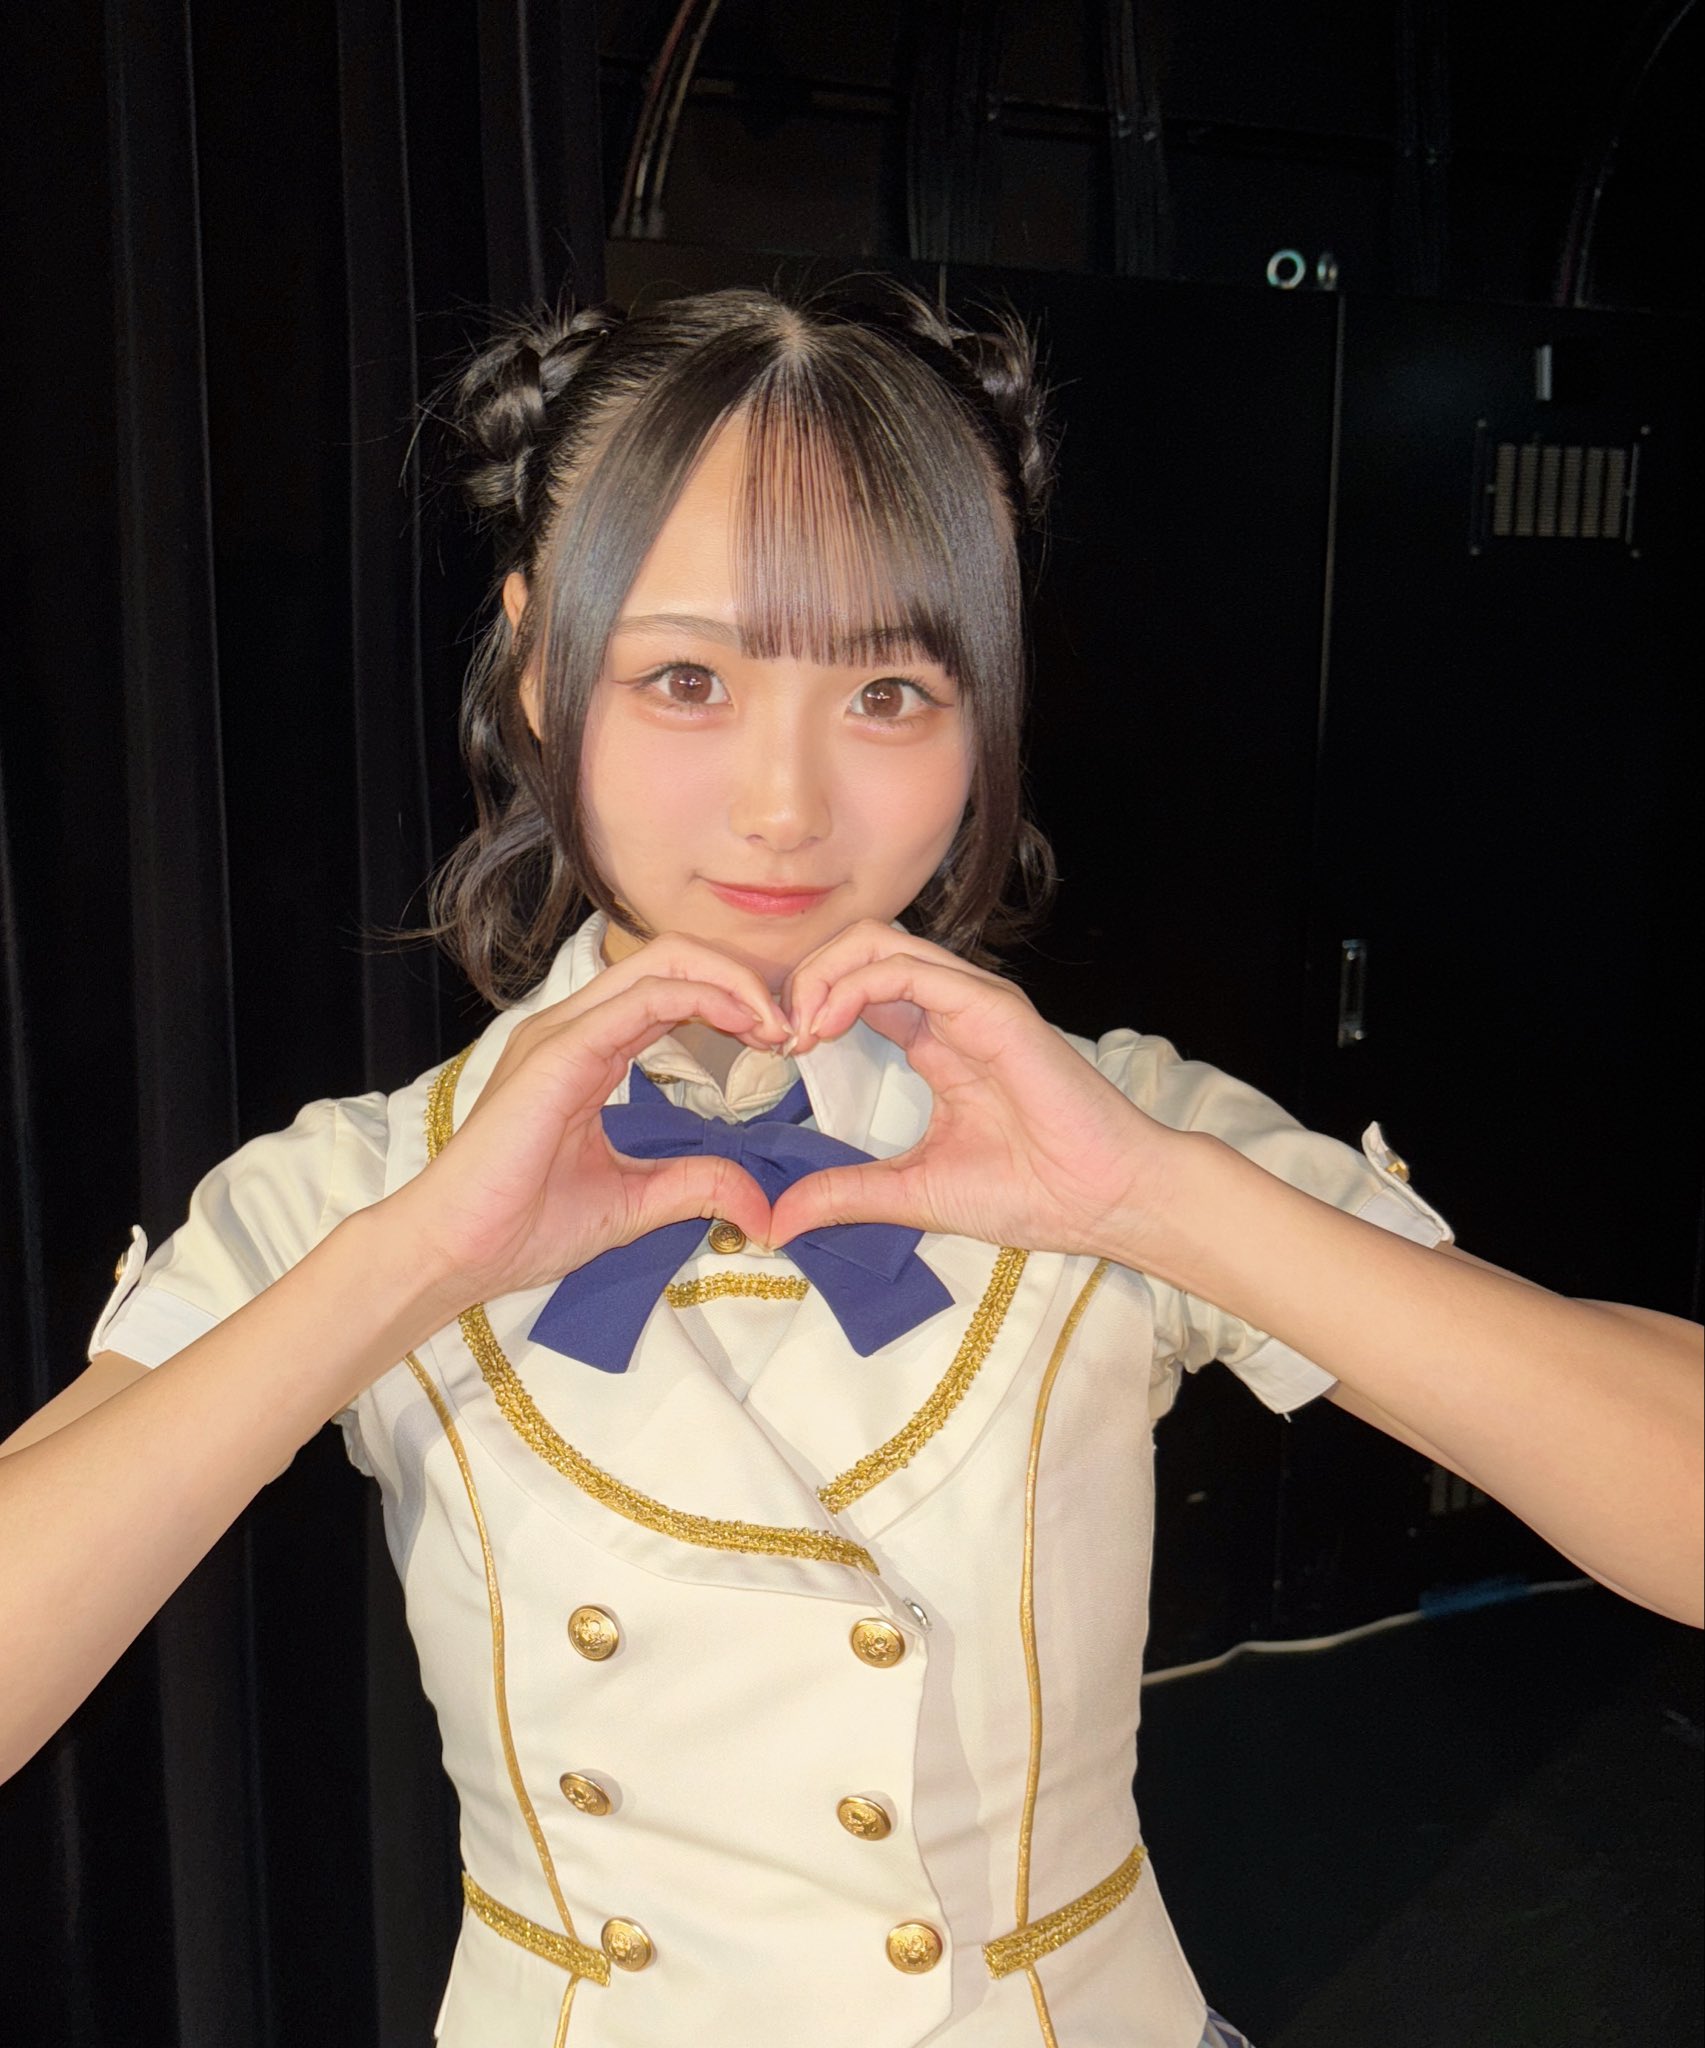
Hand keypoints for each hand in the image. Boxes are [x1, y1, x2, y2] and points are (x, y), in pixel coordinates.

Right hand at [382, 934, 792, 1316]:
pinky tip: (744, 1027)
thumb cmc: (522, 1227)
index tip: (780, 1044)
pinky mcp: (559, 1051)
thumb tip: (760, 1206)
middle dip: (739, 981)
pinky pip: (642, 1000)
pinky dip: (702, 1000)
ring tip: (776, 1026)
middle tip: (788, 1029)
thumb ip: (695, 1187)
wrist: (456, 1253)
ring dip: (731, 985)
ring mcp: (562, 1033)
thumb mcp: (634, 1203)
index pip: (670, 990)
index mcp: (588, 1050)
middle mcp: (575, 1027)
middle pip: (671, 958)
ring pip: (662, 964)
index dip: (731, 1003)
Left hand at [770, 920, 1184, 1261]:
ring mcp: (973, 1001)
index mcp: (936, 1040)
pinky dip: (854, 986)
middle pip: (859, 949)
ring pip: (877, 943)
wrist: (1104, 1201)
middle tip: (774, 1035)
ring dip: (820, 976)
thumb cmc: (1033, 1194)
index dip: (807, 1008)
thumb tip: (775, 1221)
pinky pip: (908, 970)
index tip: (775, 1057)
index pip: (857, 988)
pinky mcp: (991, 1007)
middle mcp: (952, 1009)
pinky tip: (825, 1027)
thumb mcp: (912, 1193)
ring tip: (794, 1029)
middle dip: (804, 979)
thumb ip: (845, 1195)